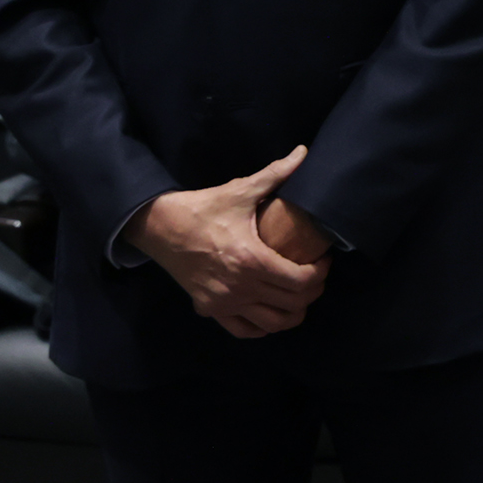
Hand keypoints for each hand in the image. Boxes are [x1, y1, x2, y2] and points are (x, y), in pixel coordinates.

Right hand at [121, 147, 328, 337]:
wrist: (158, 227)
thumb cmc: (202, 208)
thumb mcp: (240, 190)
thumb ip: (276, 174)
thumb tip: (303, 152)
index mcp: (251, 261)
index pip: (302, 281)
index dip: (321, 273)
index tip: (324, 259)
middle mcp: (240, 288)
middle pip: (293, 305)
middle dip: (313, 291)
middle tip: (315, 274)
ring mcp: (223, 303)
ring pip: (272, 325)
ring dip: (292, 313)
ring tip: (298, 293)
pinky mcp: (209, 309)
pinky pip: (243, 330)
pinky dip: (262, 326)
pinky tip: (270, 310)